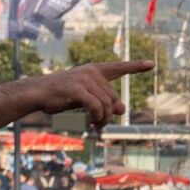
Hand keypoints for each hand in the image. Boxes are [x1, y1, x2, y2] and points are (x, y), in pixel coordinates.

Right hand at [28, 61, 153, 128]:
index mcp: (94, 70)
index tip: (151, 64)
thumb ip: (103, 100)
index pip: (118, 67)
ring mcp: (84, 79)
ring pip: (106, 104)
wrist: (38, 92)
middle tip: (100, 124)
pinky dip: (97, 117)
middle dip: (109, 114)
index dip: (136, 66)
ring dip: (103, 119)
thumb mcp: (85, 97)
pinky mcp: (77, 89)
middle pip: (112, 97)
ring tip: (95, 125)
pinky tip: (91, 122)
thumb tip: (122, 109)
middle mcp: (91, 72)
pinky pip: (96, 107)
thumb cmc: (60, 95)